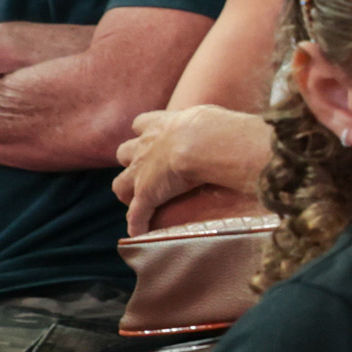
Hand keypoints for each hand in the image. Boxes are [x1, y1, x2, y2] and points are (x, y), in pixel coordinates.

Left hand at [113, 105, 274, 233]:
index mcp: (159, 124)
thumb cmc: (215, 127)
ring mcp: (141, 172)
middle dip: (131, 162)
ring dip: (127, 192)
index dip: (144, 133)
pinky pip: (136, 214)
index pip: (141, 124)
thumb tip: (232, 127)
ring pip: (120, 184)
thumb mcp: (209, 117)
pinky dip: (137, 224)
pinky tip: (140, 233)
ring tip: (138, 203)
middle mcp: (144, 146)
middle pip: (124, 152)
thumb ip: (210, 122)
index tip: (152, 139)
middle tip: (145, 172)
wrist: (204, 142)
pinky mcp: (145, 195)